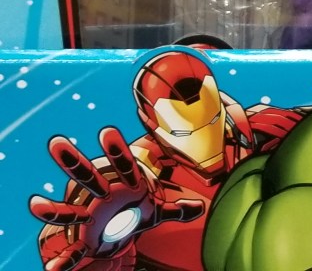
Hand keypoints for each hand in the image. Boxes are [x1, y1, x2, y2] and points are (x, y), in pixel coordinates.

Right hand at [29, 128, 202, 270]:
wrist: (117, 236)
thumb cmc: (134, 214)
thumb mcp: (157, 211)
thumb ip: (178, 208)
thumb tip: (202, 208)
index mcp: (123, 186)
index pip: (121, 165)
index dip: (115, 150)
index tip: (106, 131)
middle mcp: (100, 198)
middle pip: (86, 177)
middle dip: (72, 162)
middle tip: (55, 142)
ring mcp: (88, 218)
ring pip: (68, 210)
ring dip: (51, 209)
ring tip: (33, 205)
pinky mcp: (84, 241)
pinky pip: (73, 252)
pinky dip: (64, 261)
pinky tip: (53, 268)